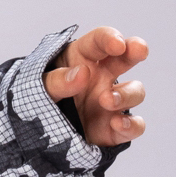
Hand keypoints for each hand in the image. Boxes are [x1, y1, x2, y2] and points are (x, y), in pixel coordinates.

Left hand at [45, 25, 147, 146]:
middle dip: (136, 50)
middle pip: (126, 58)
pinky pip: (134, 125)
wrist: (35, 138)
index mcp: (81, 59)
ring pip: (135, 91)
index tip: (117, 45)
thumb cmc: (35, 102)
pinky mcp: (114, 128)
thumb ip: (55, 81)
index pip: (99, 41)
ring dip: (125, 94)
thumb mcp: (36, 88)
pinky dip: (131, 125)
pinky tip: (116, 124)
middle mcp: (101, 77)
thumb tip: (81, 74)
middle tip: (139, 50)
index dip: (110, 39)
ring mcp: (111, 102)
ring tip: (105, 100)